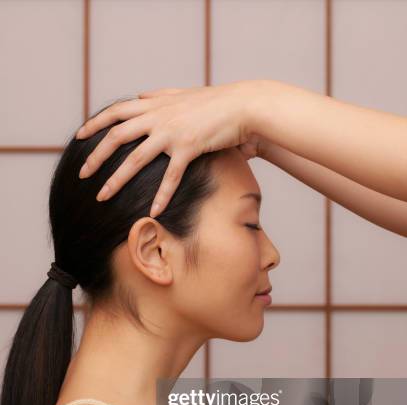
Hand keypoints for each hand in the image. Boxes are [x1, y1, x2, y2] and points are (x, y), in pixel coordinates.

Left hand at [75, 80, 257, 216]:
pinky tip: (153, 211)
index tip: (78, 136)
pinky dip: (162, 195)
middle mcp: (158, 117)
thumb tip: (139, 95)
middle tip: (82, 174)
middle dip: (95, 156)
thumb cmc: (215, 102)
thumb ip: (158, 96)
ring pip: (135, 159)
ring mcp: (171, 133)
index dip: (94, 123)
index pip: (115, 112)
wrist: (242, 106)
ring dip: (116, 179)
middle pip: (116, 137)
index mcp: (154, 105)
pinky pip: (171, 176)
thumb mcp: (182, 94)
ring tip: (102, 197)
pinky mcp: (189, 148)